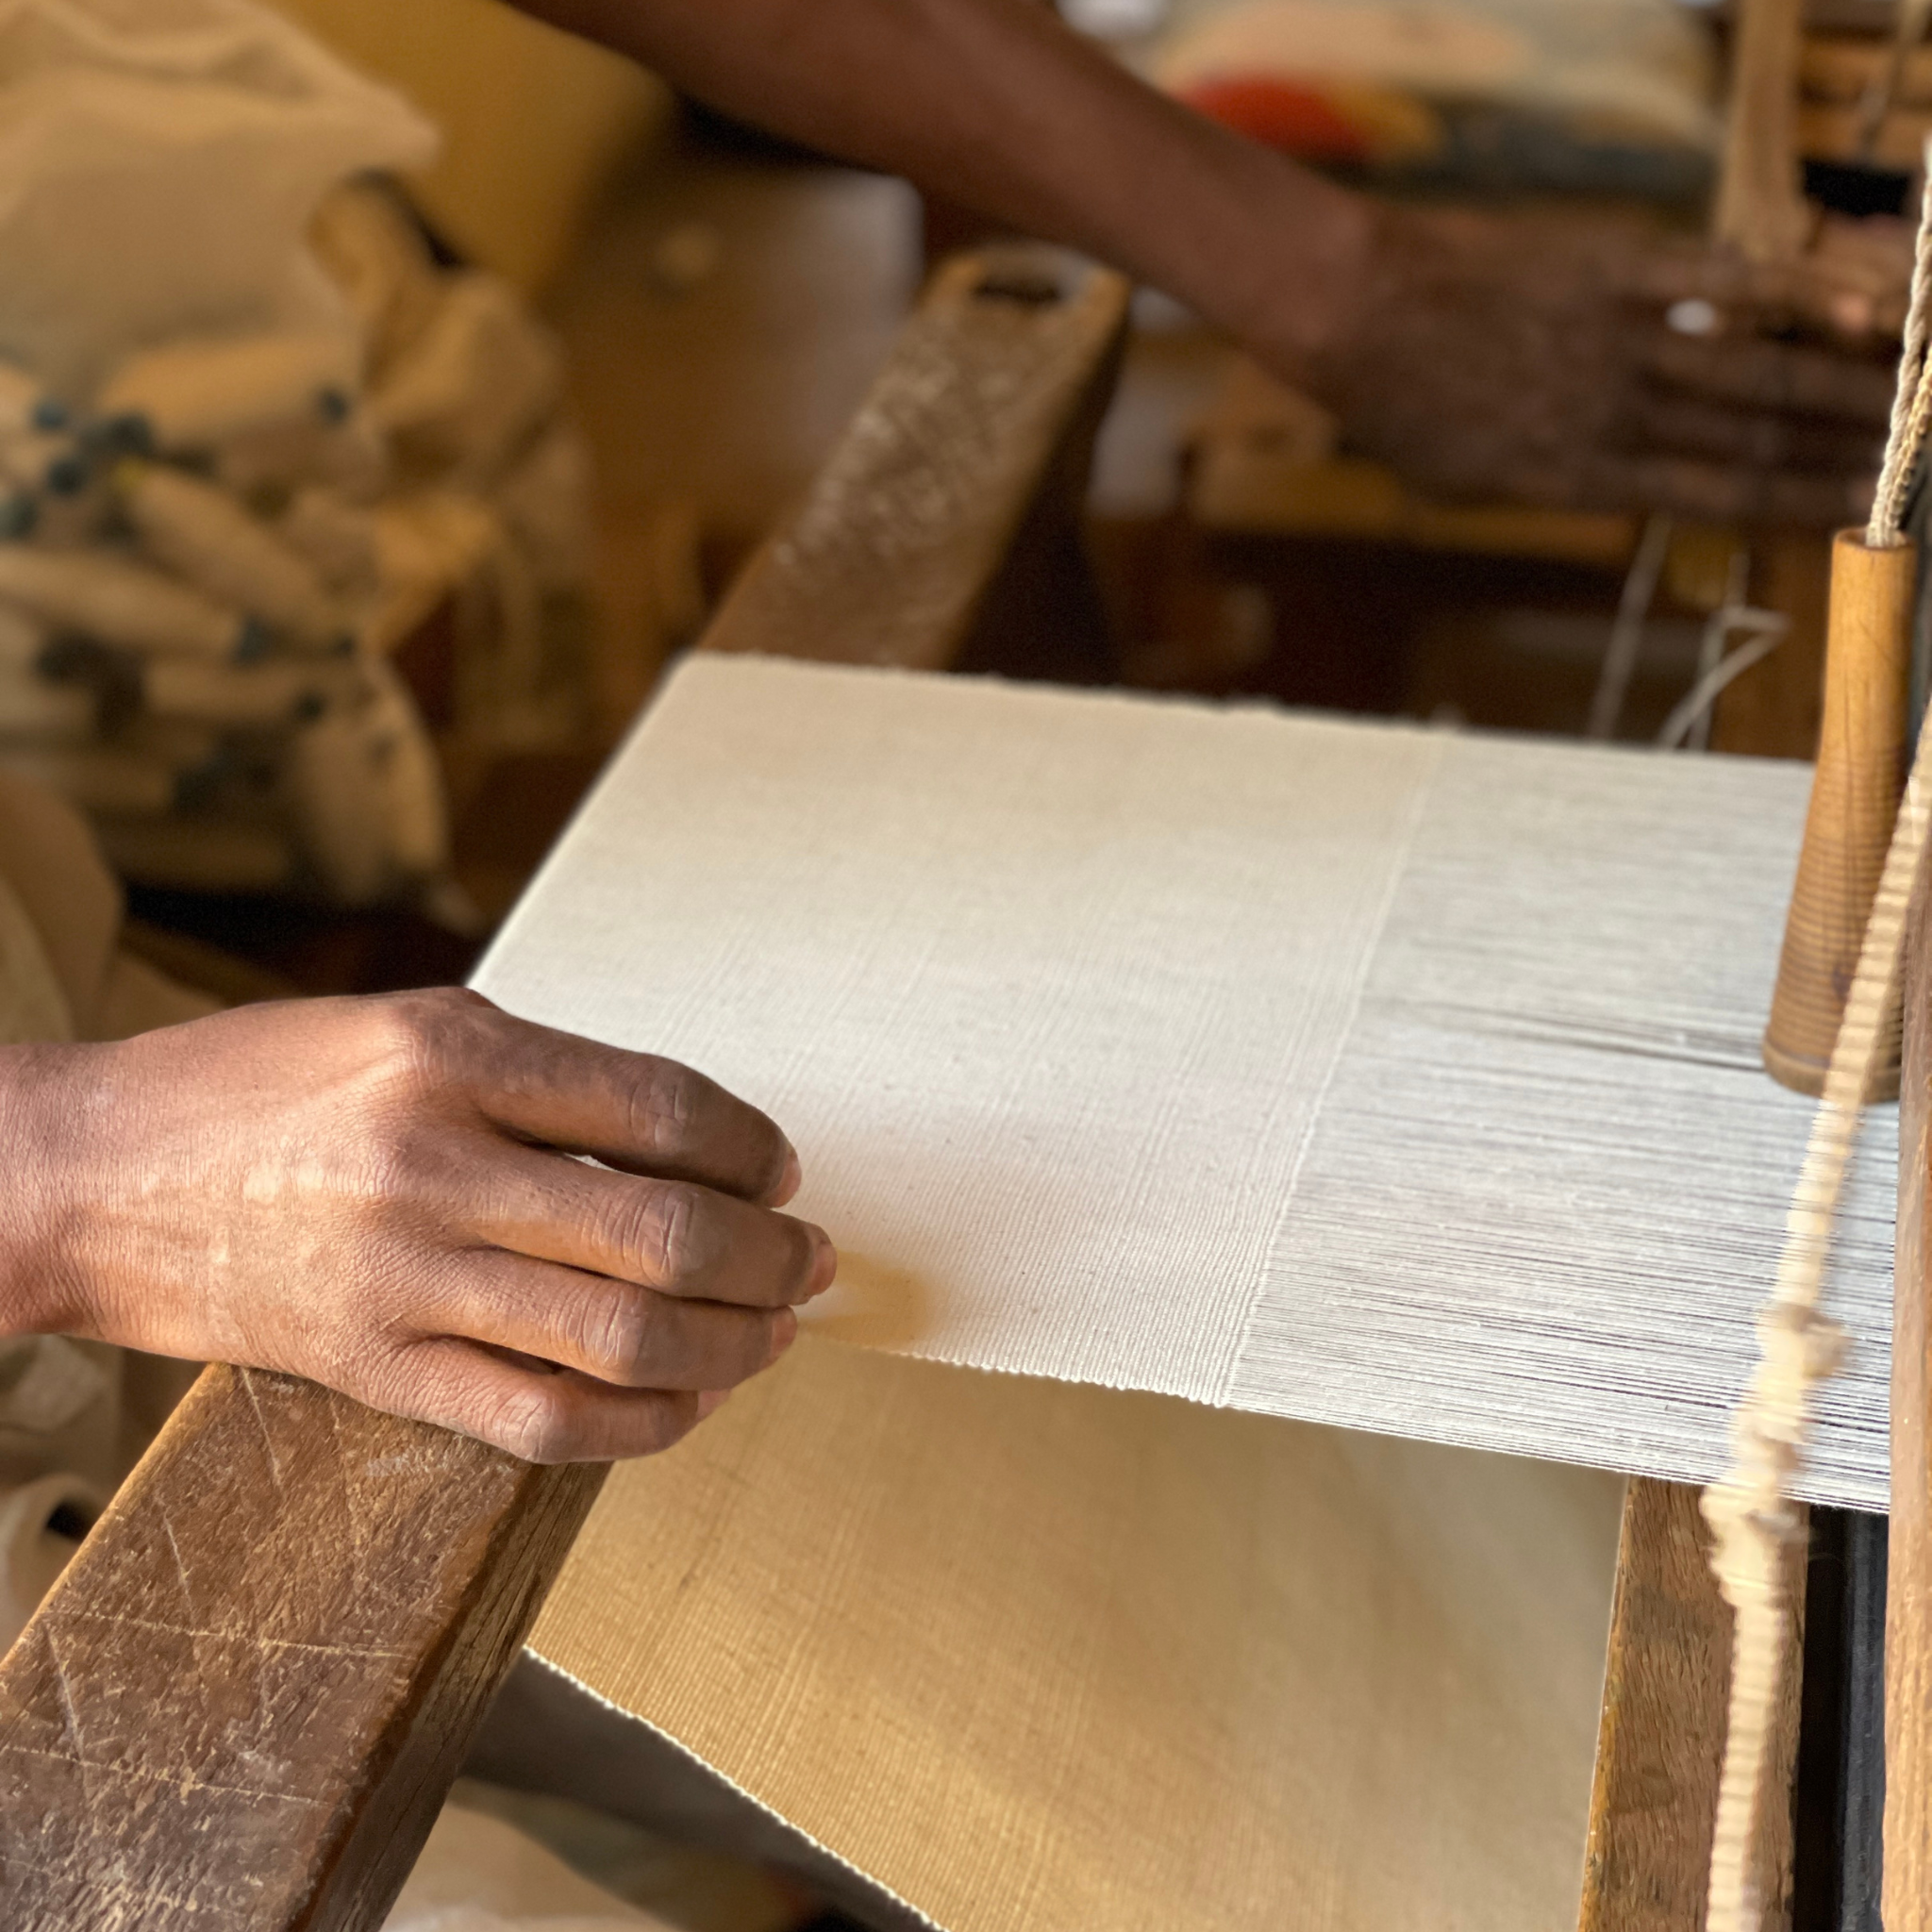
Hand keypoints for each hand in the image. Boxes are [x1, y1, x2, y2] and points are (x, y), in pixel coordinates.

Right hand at [0, 988, 831, 1461]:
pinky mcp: (376, 1370)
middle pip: (664, 1232)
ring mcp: (405, 1277)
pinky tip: (685, 1401)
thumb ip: (540, 1076)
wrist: (90, 1176)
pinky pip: (540, 1420)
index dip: (753, 1148)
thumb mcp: (402, 1027)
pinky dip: (640, 1424)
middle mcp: (435, 1162)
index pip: (661, 1108)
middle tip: (811, 1261)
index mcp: (452, 1052)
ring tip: (774, 1331)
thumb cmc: (254, 1087)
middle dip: (771, 1256)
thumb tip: (686, 1144)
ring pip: (621, 1338)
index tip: (781, 1169)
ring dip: (731, 1343)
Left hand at [1283, 203, 1907, 524]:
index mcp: (1582, 477)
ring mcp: (1620, 341)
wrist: (1358, 316)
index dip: (1796, 504)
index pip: (1715, 497)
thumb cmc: (1400, 408)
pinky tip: (1862, 309)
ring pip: (1757, 369)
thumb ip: (1554, 486)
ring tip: (1905, 401)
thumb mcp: (1469, 483)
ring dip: (1843, 385)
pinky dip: (1799, 294)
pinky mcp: (1617, 271)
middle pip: (1755, 437)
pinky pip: (1726, 282)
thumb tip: (1615, 493)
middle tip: (1907, 459)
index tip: (1856, 512)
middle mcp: (1617, 416)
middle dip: (1842, 450)